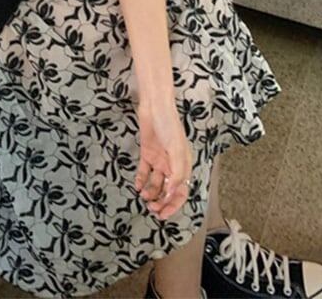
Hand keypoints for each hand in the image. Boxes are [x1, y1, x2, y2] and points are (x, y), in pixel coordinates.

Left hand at [134, 100, 192, 219]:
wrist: (154, 106)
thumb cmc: (169, 125)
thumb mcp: (176, 150)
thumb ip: (176, 173)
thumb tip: (171, 194)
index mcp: (184, 164)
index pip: (181, 191)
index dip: (173, 205)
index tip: (163, 215)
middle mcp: (172, 164)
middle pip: (168, 189)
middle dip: (161, 201)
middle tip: (151, 208)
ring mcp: (160, 159)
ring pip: (156, 182)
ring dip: (150, 192)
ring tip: (143, 195)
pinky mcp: (148, 153)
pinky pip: (145, 171)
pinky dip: (141, 179)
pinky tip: (137, 185)